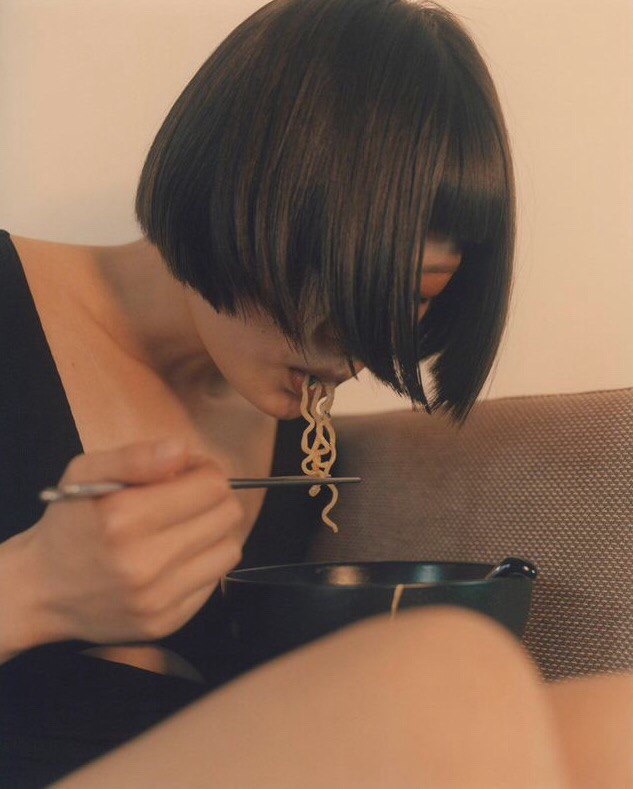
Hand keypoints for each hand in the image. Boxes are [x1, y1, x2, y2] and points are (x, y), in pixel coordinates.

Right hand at [22, 438, 244, 645]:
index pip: (211, 486)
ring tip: (183, 529)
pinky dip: (202, 563)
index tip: (184, 475)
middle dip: (212, 499)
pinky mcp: (167, 622)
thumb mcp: (87, 472)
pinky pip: (215, 580)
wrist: (41, 591)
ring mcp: (158, 599)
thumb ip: (137, 456)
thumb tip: (182, 451)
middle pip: (228, 515)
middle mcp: (144, 563)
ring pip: (229, 549)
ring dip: (213, 532)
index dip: (203, 471)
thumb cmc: (70, 523)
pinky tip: (175, 559)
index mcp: (124, 519)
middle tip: (186, 500)